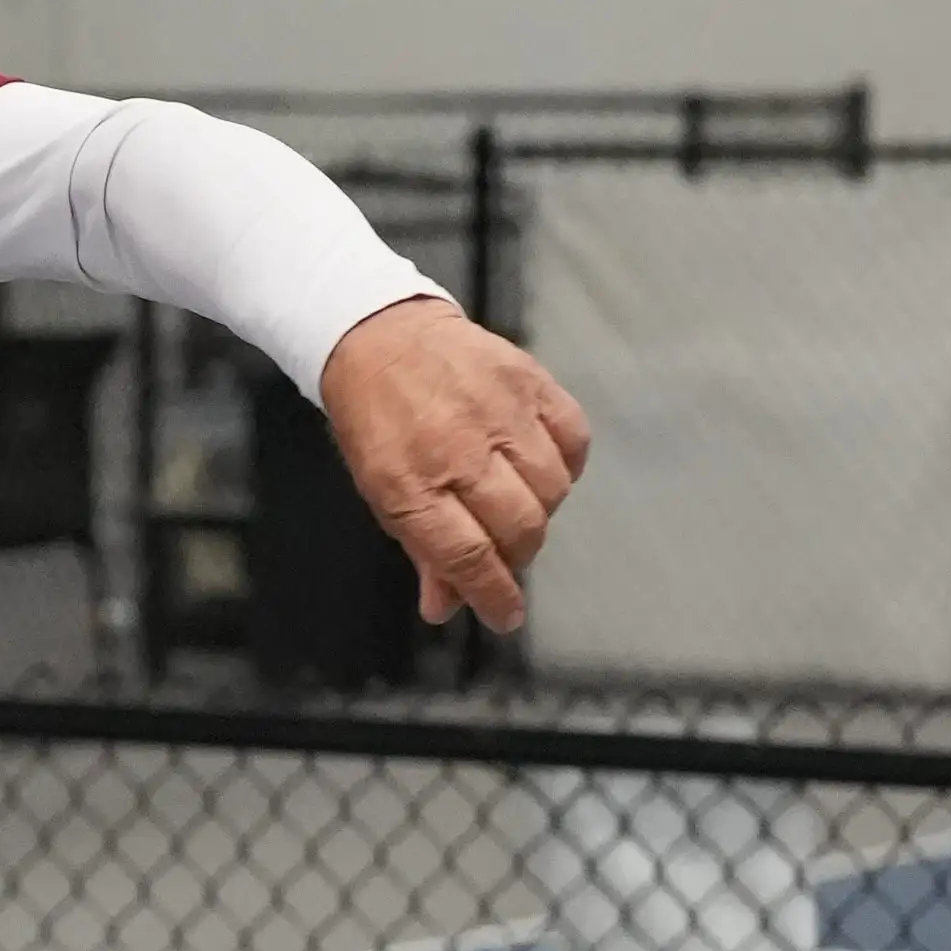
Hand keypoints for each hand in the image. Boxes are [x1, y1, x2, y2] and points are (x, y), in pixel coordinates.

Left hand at [318, 297, 590, 633]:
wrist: (381, 335)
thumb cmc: (377, 420)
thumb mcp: (381, 491)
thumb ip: (421, 550)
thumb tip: (447, 607)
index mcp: (409, 483)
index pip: (466, 556)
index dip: (494, 595)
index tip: (506, 615)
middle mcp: (457, 448)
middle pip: (520, 527)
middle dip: (518, 554)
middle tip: (505, 550)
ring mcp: (498, 411)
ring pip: (552, 489)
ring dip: (542, 511)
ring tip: (516, 502)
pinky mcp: (529, 380)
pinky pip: (572, 438)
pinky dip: (565, 464)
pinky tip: (541, 465)